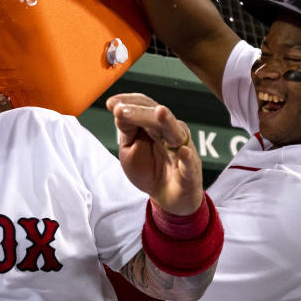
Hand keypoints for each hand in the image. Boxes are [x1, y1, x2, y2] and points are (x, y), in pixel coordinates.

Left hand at [106, 93, 201, 214]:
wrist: (167, 198)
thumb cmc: (148, 169)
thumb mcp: (129, 150)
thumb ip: (127, 130)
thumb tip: (119, 110)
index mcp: (154, 124)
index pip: (144, 106)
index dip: (128, 102)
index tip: (110, 103)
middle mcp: (170, 131)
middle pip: (155, 116)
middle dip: (138, 112)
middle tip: (120, 110)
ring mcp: (182, 149)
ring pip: (175, 132)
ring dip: (167, 122)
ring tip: (160, 112)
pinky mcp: (190, 170)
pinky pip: (189, 163)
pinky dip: (186, 158)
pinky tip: (183, 152)